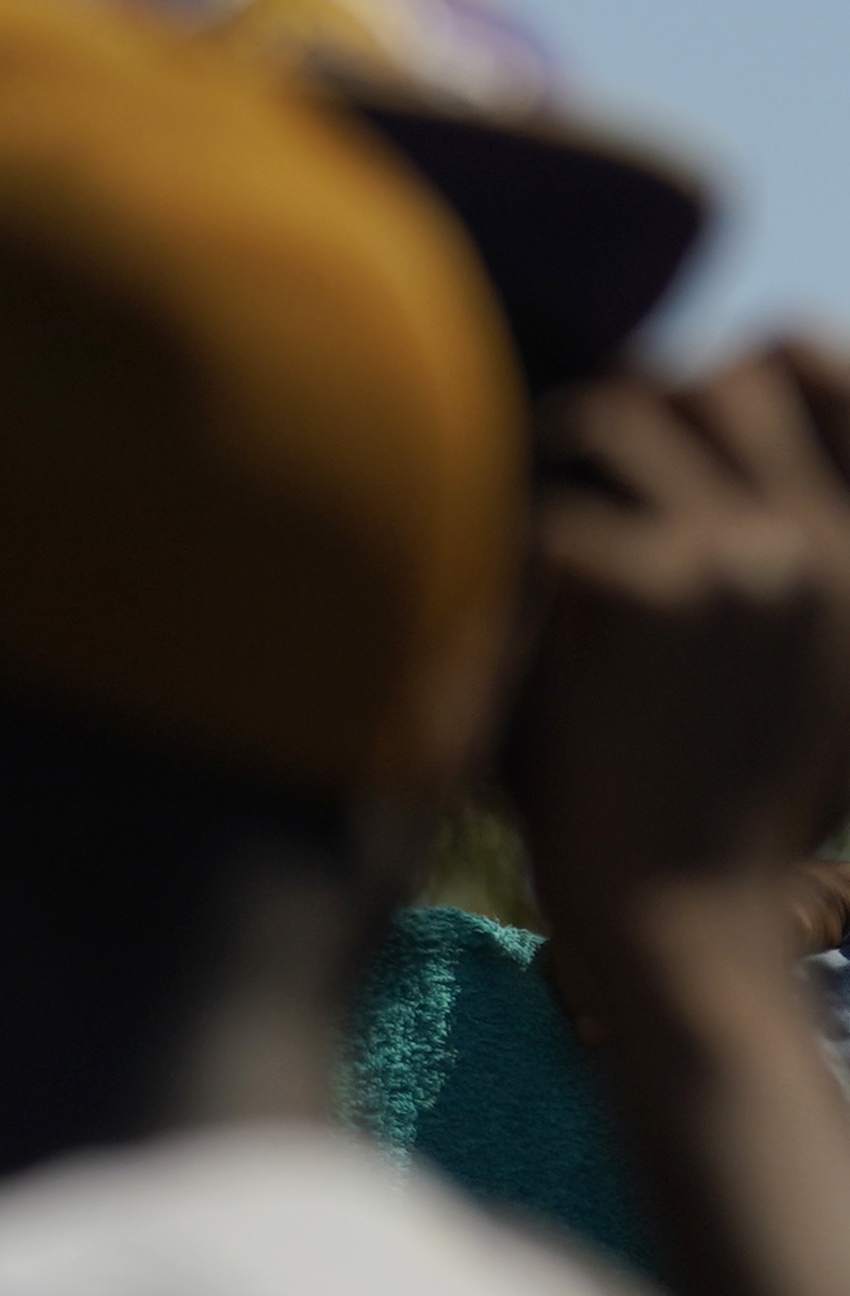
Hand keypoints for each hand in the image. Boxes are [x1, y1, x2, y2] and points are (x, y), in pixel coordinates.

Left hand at [505, 342, 849, 953]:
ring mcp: (744, 558)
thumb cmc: (705, 813)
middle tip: (545, 471)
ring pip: (620, 418)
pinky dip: (499, 545)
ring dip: (545, 456)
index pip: (794, 373)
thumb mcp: (785, 684)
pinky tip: (481, 600)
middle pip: (705, 382)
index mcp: (847, 554)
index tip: (626, 434)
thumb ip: (761, 581)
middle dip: (617, 408)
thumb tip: (689, 478)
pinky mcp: (661, 592)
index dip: (700, 380)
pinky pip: (552, 508)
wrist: (687, 922)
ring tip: (498, 517)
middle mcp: (811, 541)